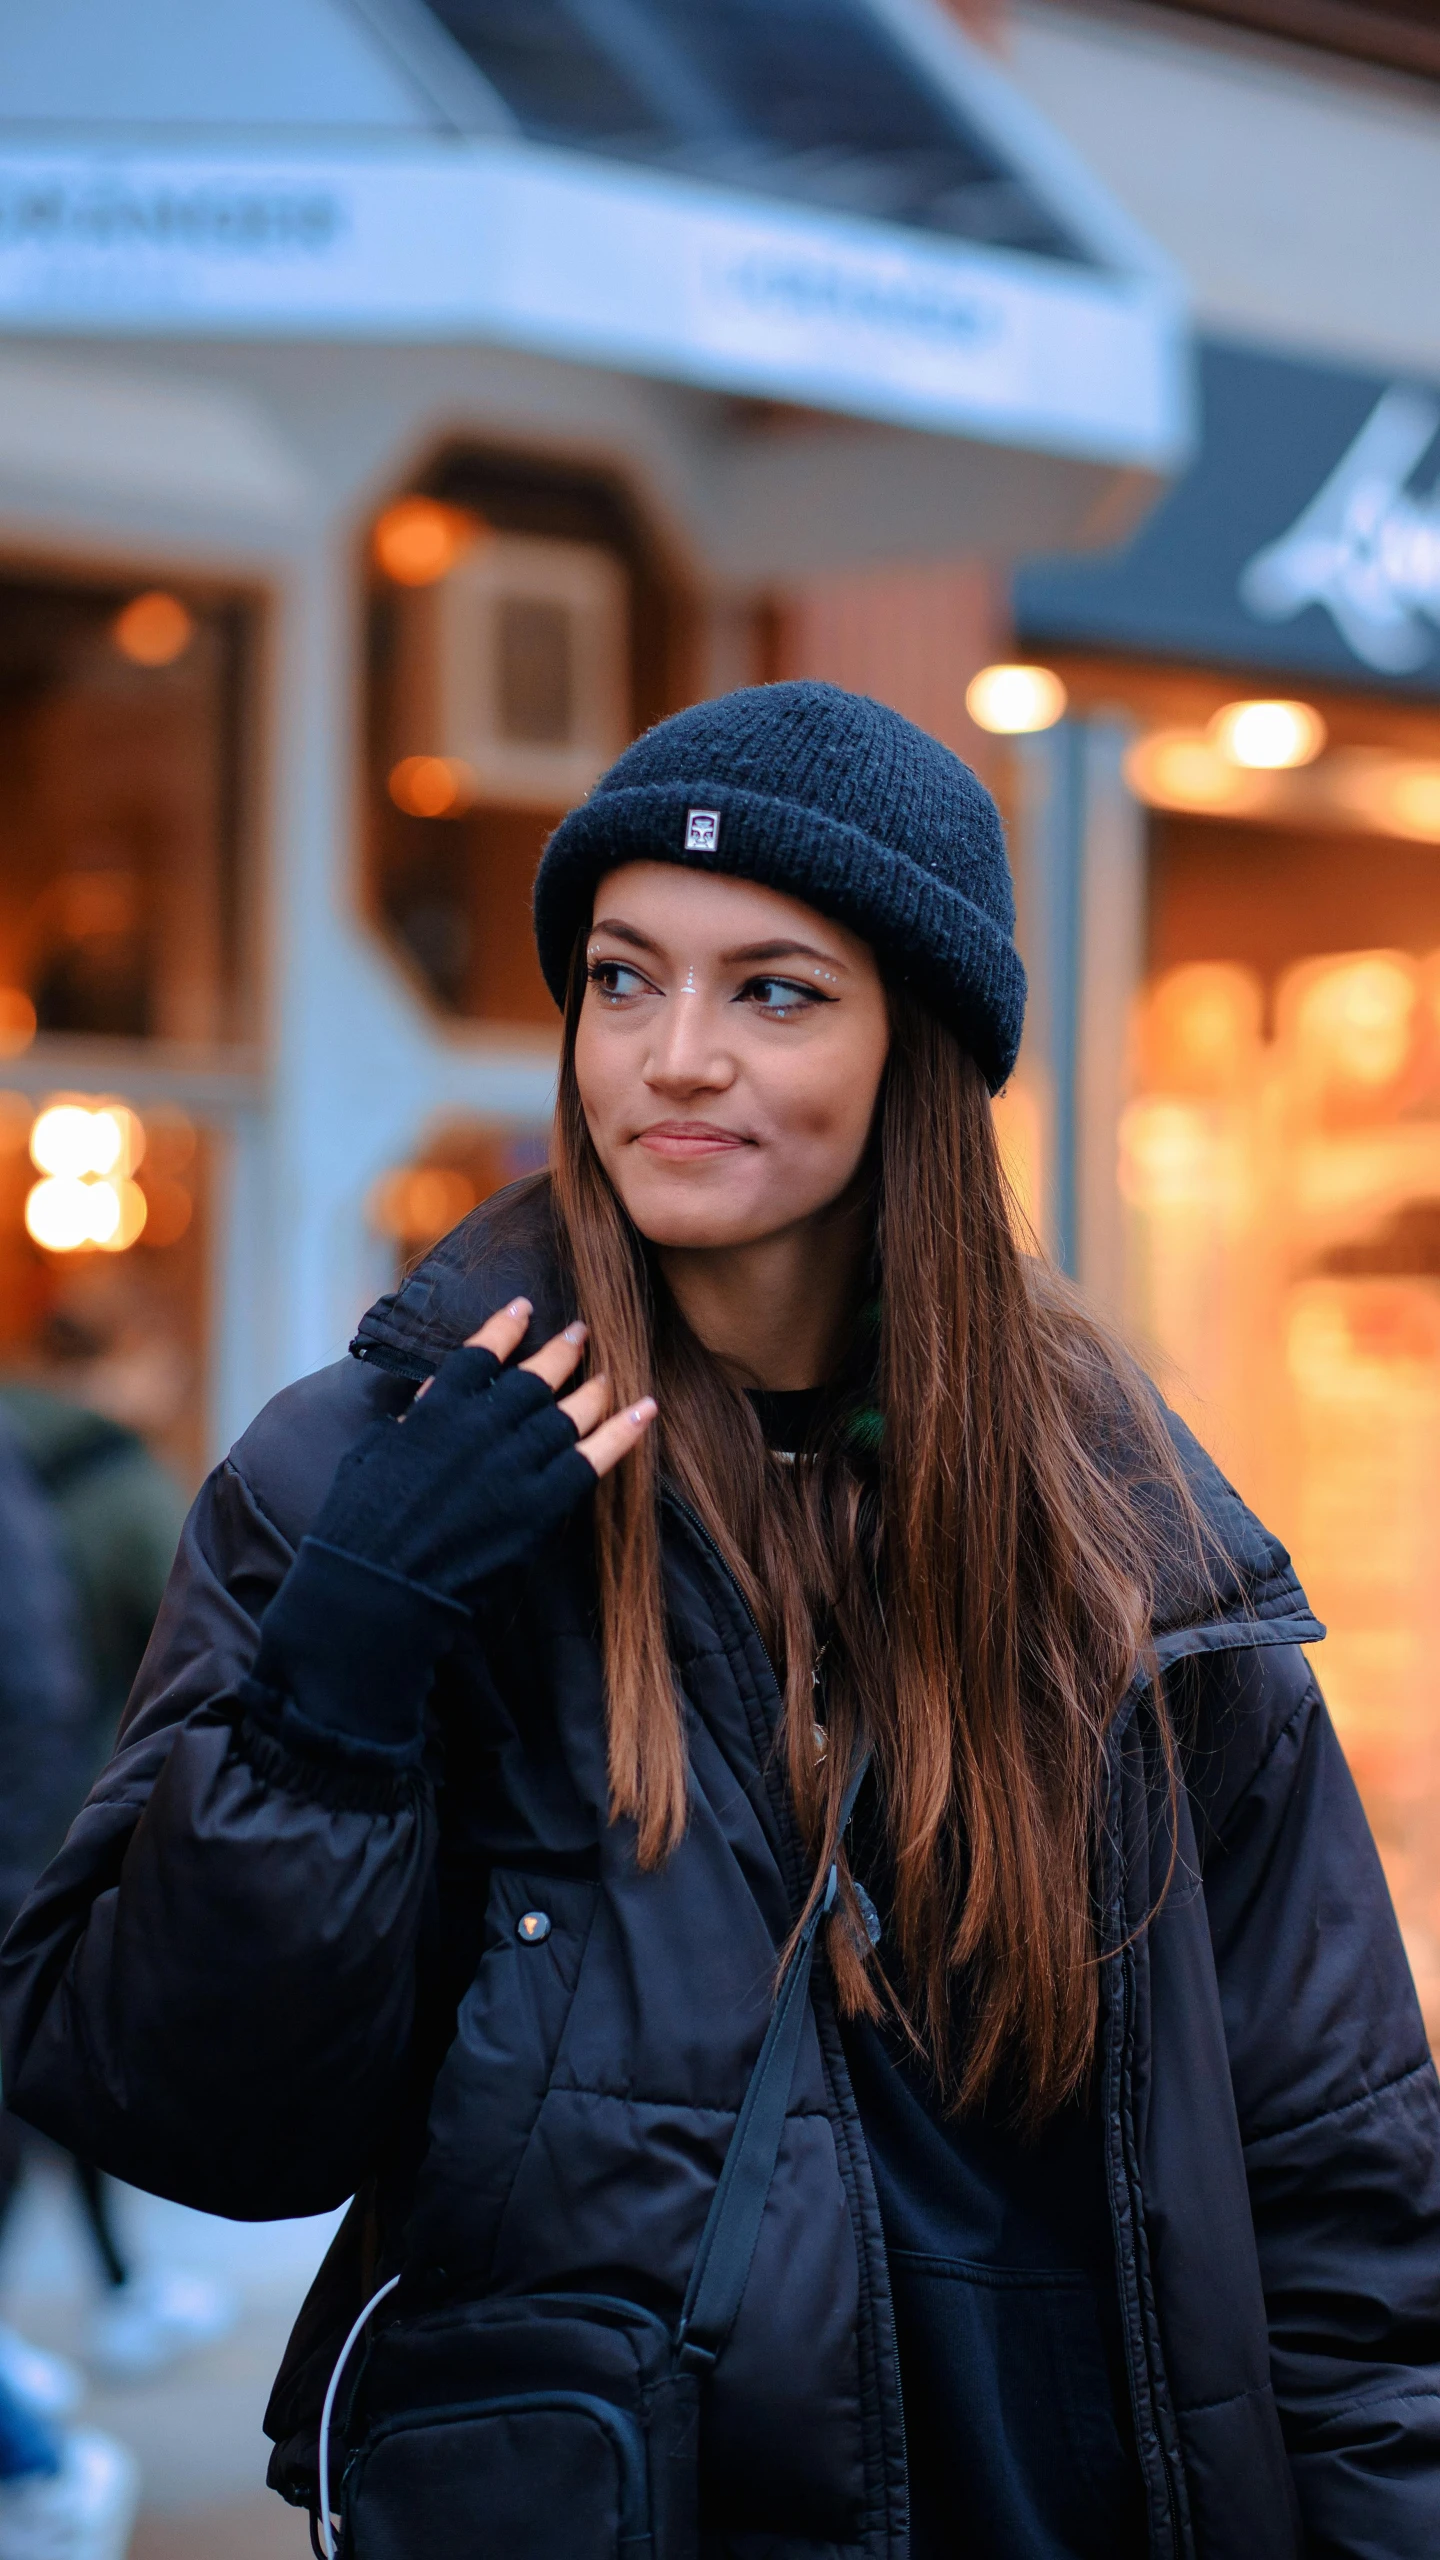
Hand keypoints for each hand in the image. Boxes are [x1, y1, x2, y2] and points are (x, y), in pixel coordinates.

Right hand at [307, 1296, 656, 1612]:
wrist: (379, 1585)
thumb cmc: (360, 1524)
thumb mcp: (372, 1453)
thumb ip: (410, 1420)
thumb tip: (431, 1396)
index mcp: (435, 1409)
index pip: (478, 1353)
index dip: (504, 1327)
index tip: (524, 1307)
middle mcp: (481, 1426)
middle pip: (533, 1377)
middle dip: (560, 1351)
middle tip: (581, 1332)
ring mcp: (513, 1464)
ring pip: (567, 1414)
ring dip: (594, 1388)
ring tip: (611, 1373)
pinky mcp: (538, 1505)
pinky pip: (590, 1459)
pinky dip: (622, 1432)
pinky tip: (646, 1410)